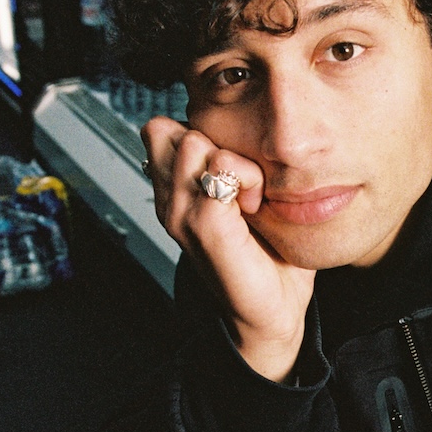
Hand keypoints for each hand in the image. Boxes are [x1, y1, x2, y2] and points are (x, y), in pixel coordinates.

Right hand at [141, 117, 315, 381]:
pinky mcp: (203, 225)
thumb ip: (229, 162)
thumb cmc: (264, 256)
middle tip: (241, 186)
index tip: (230, 174)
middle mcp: (167, 201)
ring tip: (248, 198)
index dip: (201, 136)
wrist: (271, 310)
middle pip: (173, 129)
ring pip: (194, 141)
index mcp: (171, 192)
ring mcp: (179, 214)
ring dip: (233, 161)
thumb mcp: (243, 197)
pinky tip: (253, 208)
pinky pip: (220, 167)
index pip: (161, 128)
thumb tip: (244, 121)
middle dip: (216, 144)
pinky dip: (246, 179)